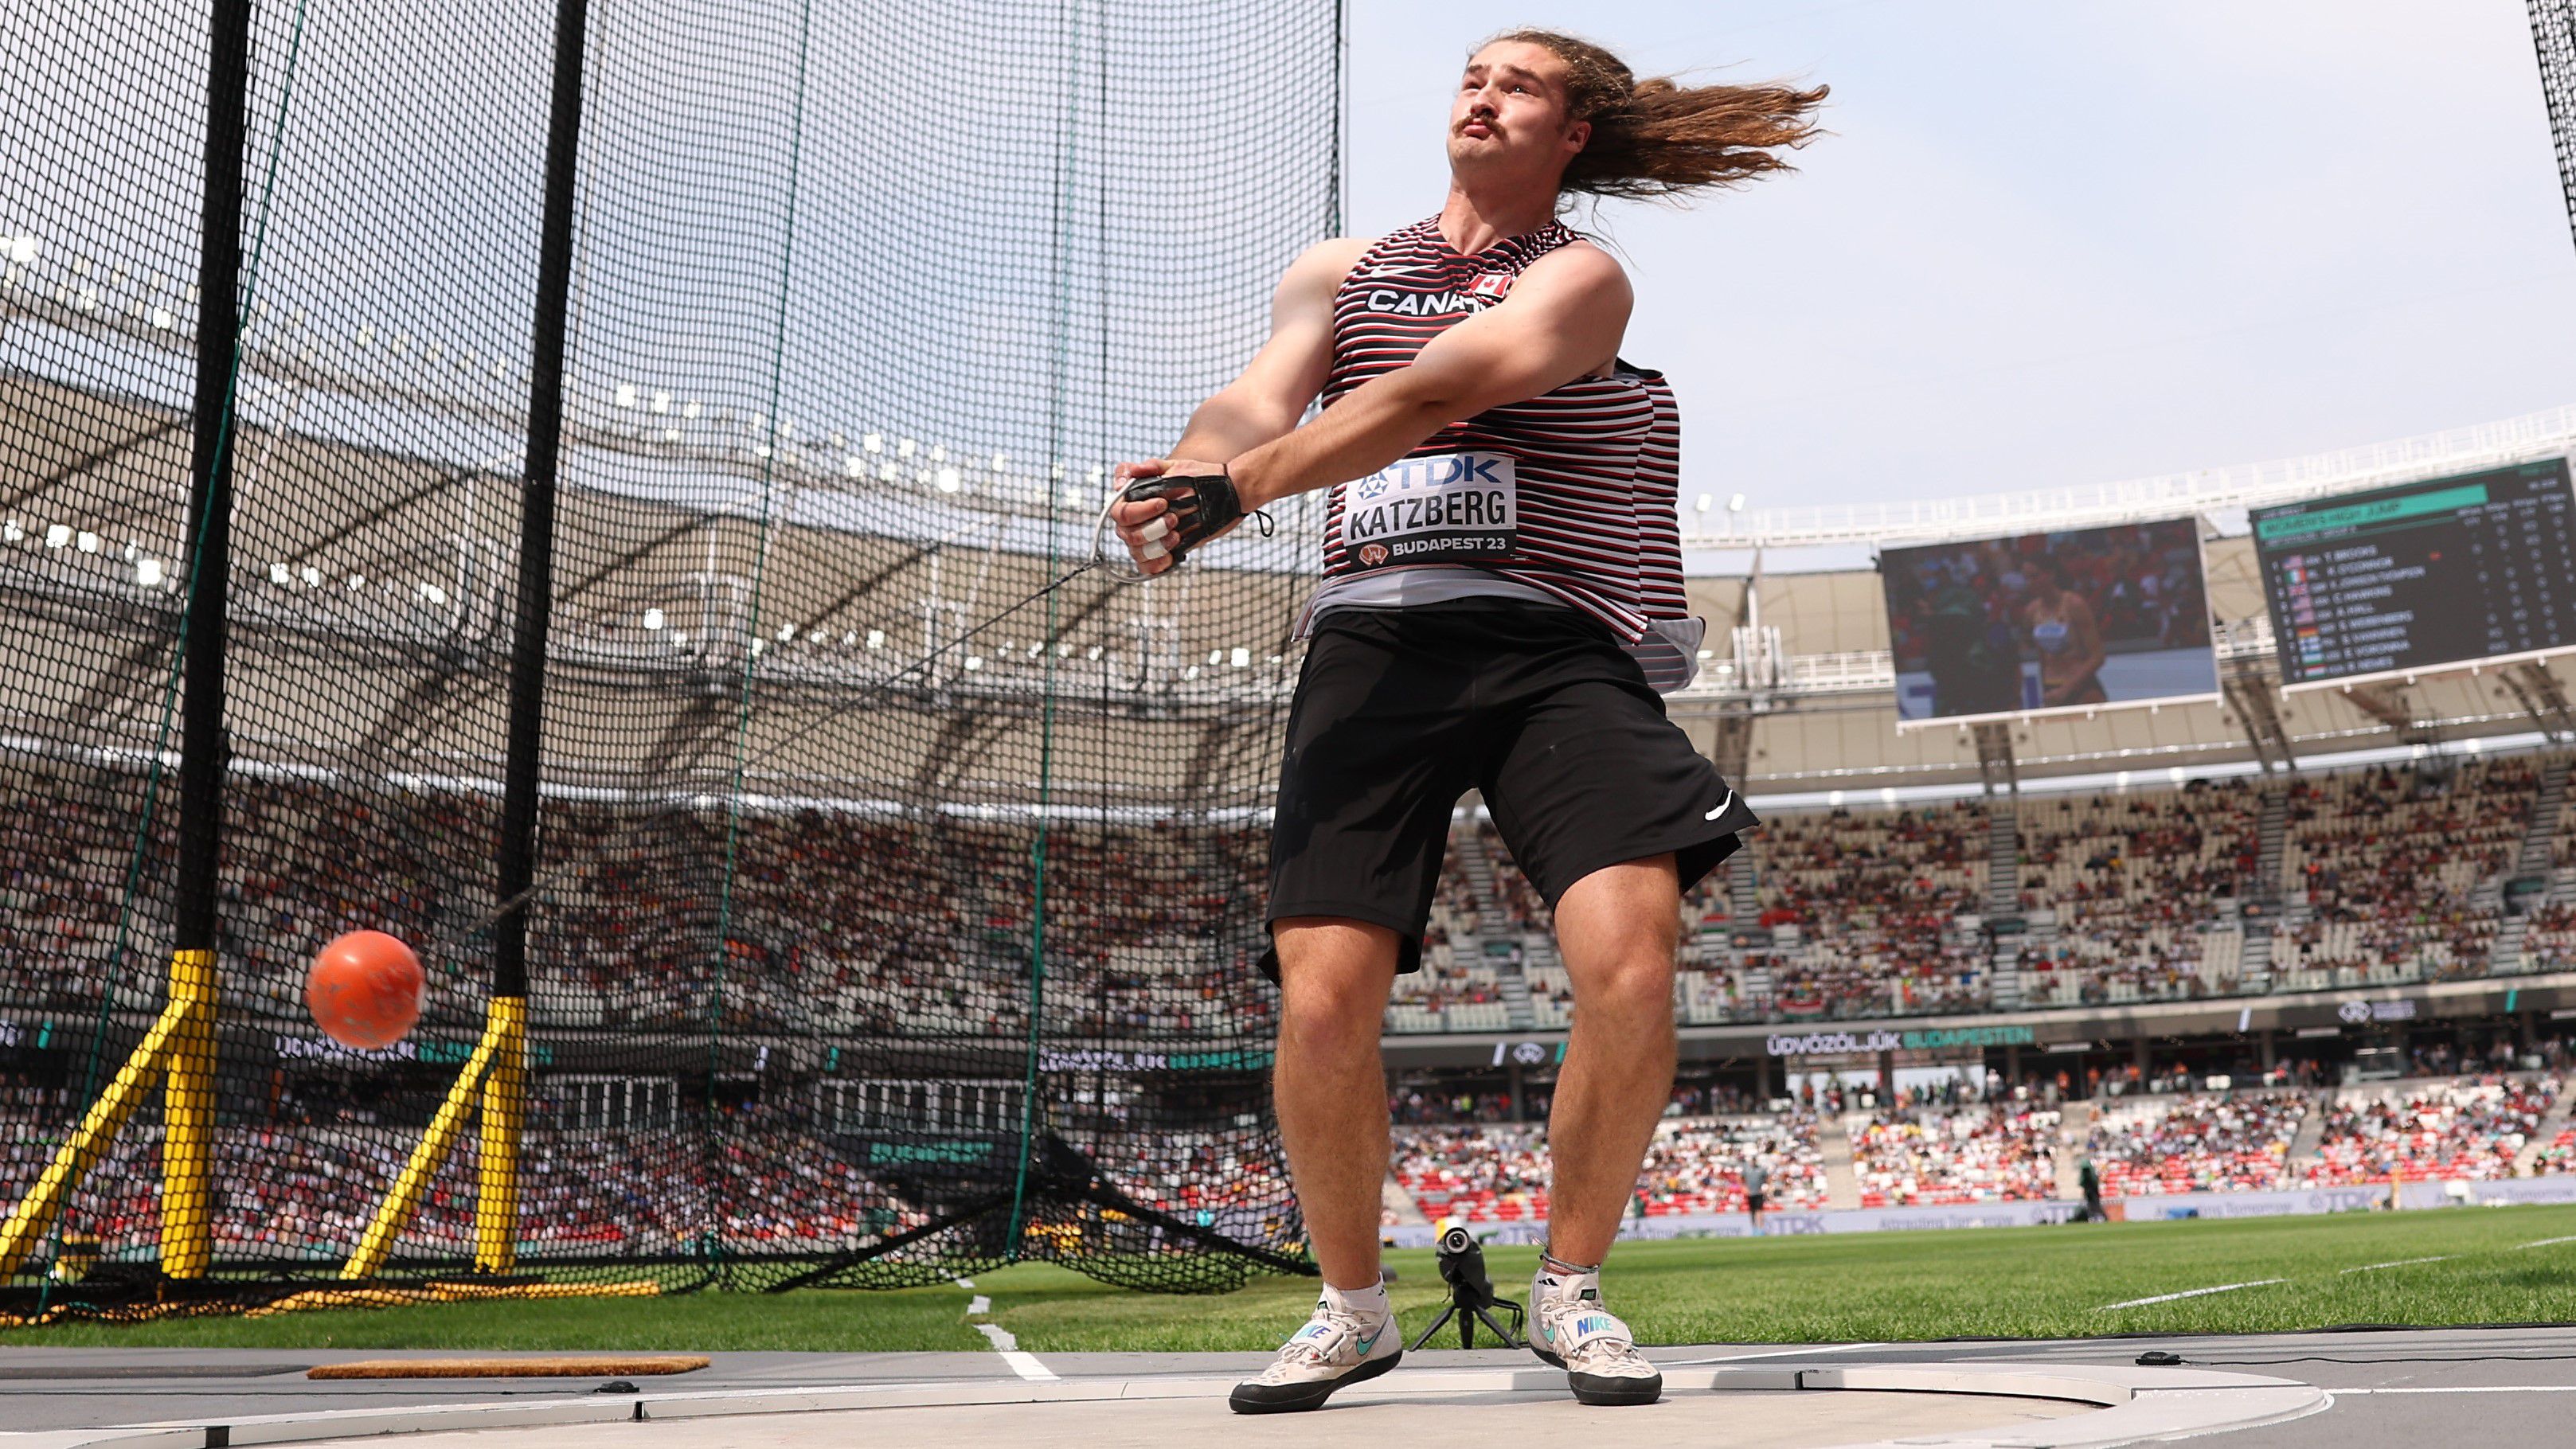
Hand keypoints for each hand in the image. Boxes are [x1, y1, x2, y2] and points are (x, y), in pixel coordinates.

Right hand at [1111, 458, 1231, 575]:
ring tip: (1176, 536)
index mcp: (1132, 500)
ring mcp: (1144, 538)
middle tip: (1173, 518)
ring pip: (1137, 552)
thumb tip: (1134, 471)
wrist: (1219, 495)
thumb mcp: (1176, 467)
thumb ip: (1152, 466)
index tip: (1163, 503)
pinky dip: (1156, 565)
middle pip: (1127, 534)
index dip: (1139, 511)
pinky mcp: (1158, 552)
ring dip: (1156, 546)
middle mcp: (1134, 521)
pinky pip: (1146, 567)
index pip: (1120, 512)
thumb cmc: (1195, 479)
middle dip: (1151, 528)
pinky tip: (1171, 557)